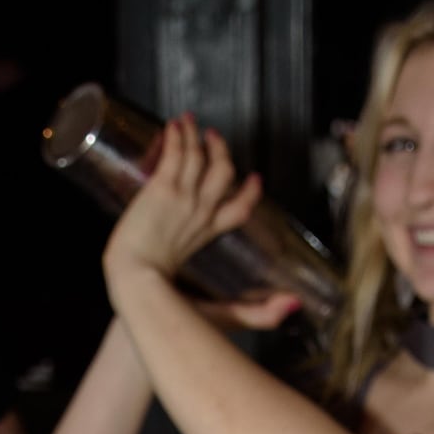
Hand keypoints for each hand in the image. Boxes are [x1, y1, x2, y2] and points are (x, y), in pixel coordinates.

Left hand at [102, 116, 297, 330]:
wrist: (137, 286)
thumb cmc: (167, 302)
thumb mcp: (218, 309)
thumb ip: (257, 312)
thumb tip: (296, 306)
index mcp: (210, 236)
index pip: (239, 208)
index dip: (249, 193)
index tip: (254, 180)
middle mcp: (201, 213)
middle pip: (222, 173)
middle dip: (221, 153)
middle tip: (214, 139)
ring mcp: (183, 198)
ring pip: (198, 157)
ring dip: (195, 136)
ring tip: (189, 122)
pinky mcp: (163, 189)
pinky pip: (175, 154)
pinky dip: (177, 136)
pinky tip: (174, 125)